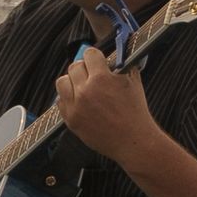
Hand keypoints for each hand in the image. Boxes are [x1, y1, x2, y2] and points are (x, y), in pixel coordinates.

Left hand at [54, 47, 158, 169]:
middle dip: (84, 68)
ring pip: (62, 82)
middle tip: (92, 75)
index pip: (89, 54)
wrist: (133, 142)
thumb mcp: (134, 82)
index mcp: (102, 78)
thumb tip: (117, 55)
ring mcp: (75, 106)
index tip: (99, 62)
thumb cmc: (135, 113)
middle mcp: (85, 91)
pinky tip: (80, 102)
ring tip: (82, 87)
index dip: (96, 57)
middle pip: (74, 67)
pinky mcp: (71, 120)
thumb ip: (123, 65)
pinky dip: (68, 99)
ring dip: (72, 82)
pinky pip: (60, 101)